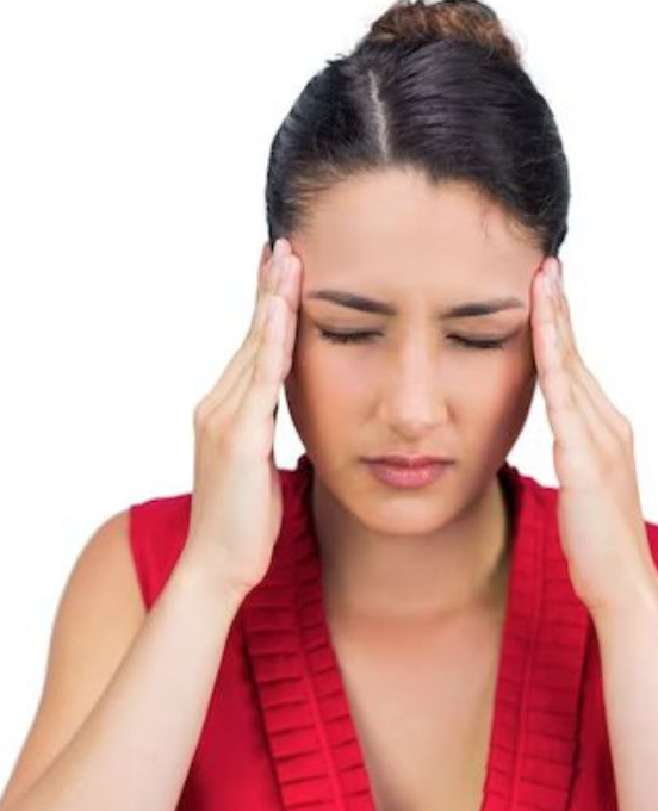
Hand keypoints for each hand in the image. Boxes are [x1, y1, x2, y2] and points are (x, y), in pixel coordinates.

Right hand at [183, 236, 300, 606]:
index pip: (250, 346)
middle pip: (250, 335)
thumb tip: (283, 408)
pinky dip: (272, 340)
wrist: (217, 567)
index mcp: (225, 410)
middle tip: (283, 243)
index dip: (265, 305)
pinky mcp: (238, 436)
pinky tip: (283, 310)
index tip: (279, 267)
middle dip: (268, 287)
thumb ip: (266, 429)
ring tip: (287, 259)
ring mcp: (224, 418)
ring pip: (254, 347)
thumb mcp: (259, 465)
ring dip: (273, 300)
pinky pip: (260, 378)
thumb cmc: (244, 524)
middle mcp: (217, 405)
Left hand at [532, 258, 657, 620]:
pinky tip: (539, 334)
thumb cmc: (596, 542)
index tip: (544, 288)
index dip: (559, 325)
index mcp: (605, 428)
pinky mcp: (585, 459)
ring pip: (570, 366)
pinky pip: (564, 399)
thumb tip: (556, 432)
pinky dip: (551, 360)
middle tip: (544, 264)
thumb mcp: (581, 484)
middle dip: (558, 307)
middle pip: (575, 353)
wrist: (623, 584)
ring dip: (554, 320)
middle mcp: (608, 424)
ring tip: (542, 280)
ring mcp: (599, 439)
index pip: (575, 364)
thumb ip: (571, 452)